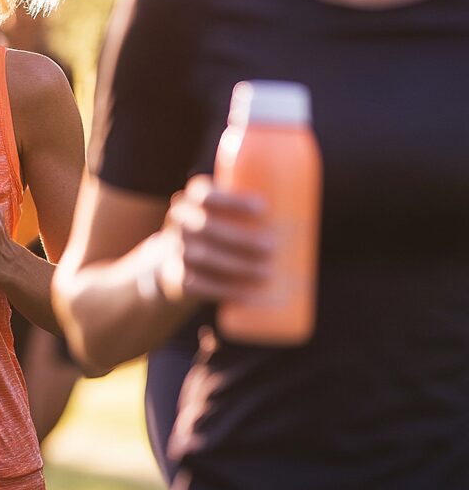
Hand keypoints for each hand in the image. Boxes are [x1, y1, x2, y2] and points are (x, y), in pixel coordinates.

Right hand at [154, 175, 271, 303]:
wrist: (178, 261)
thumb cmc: (220, 233)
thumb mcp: (229, 216)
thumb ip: (258, 212)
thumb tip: (313, 210)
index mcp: (192, 200)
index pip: (204, 194)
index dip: (231, 200)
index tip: (264, 208)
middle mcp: (179, 222)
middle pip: (205, 226)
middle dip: (240, 237)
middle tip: (274, 247)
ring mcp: (175, 251)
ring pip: (202, 255)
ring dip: (236, 265)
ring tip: (268, 273)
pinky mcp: (177, 278)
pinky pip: (197, 284)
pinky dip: (224, 290)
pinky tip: (247, 295)